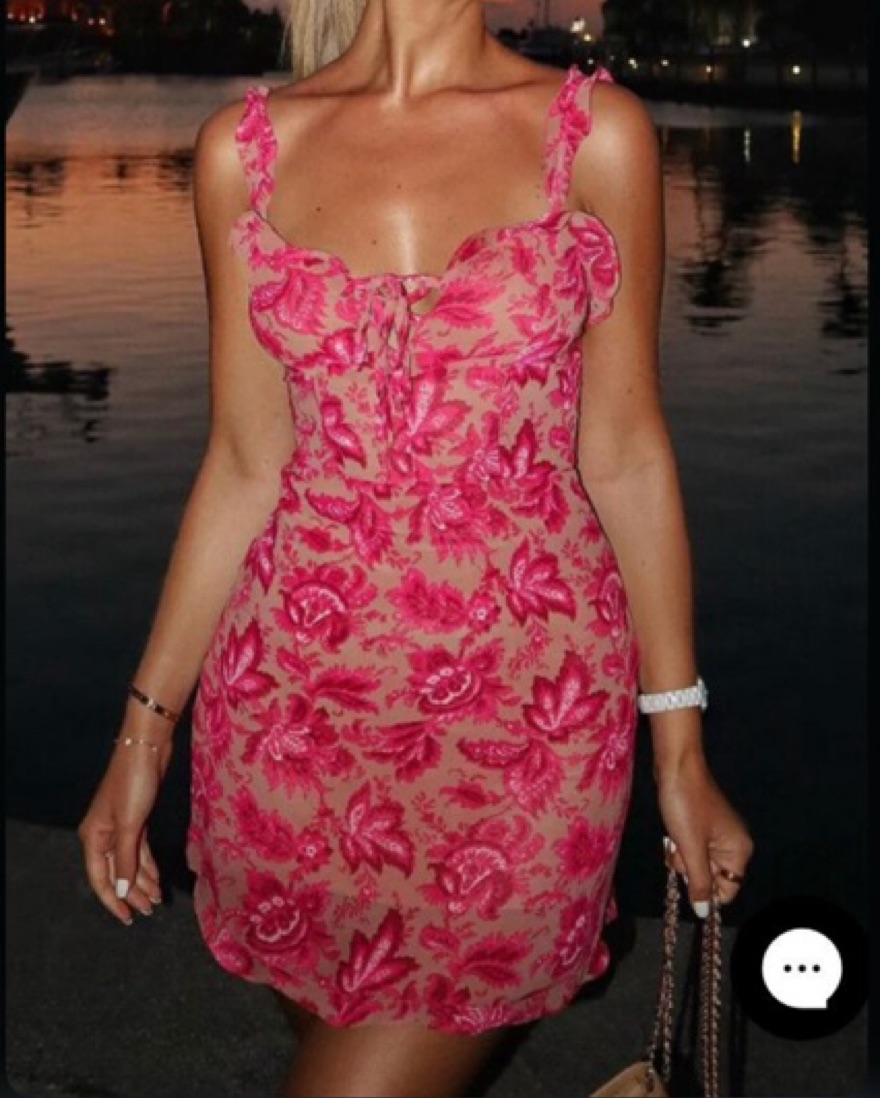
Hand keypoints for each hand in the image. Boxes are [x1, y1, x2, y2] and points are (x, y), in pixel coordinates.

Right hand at [77, 734, 172, 924]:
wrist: (146, 749)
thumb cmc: (134, 783)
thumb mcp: (130, 825)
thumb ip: (126, 859)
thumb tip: (120, 891)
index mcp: (94, 837)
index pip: (101, 879)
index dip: (113, 900)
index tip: (128, 918)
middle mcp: (103, 834)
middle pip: (116, 872)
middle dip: (132, 893)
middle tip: (149, 911)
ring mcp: (121, 826)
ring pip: (130, 862)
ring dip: (142, 881)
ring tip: (155, 900)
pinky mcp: (137, 818)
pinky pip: (139, 849)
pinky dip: (148, 864)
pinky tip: (156, 878)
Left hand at [656, 754, 752, 917]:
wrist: (676, 767)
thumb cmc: (685, 805)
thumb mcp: (690, 848)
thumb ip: (699, 882)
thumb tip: (704, 914)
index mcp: (739, 850)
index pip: (727, 890)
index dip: (705, 889)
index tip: (689, 872)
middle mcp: (734, 845)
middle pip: (711, 877)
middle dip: (691, 868)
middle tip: (681, 848)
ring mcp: (718, 835)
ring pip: (698, 864)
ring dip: (683, 857)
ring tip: (677, 836)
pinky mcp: (703, 827)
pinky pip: (692, 848)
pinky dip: (681, 845)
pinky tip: (674, 832)